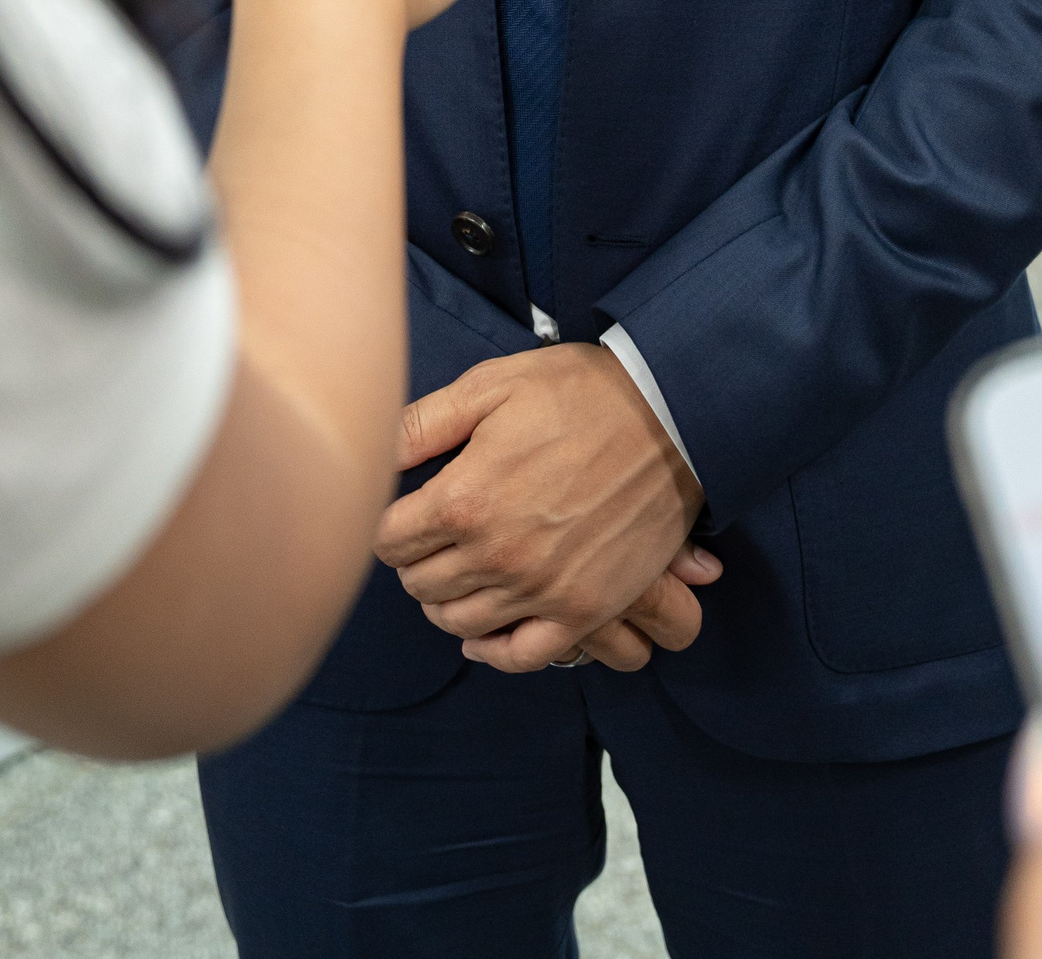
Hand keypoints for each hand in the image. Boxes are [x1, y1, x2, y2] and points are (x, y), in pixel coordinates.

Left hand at [374, 344, 710, 671]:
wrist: (669, 413)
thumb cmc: (578, 391)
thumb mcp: (490, 386)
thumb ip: (422, 425)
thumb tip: (371, 451)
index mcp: (465, 498)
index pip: (388, 540)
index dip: (386, 524)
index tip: (398, 513)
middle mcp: (496, 555)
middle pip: (419, 584)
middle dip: (413, 561)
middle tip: (426, 539)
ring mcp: (542, 588)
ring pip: (460, 622)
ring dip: (445, 601)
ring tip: (452, 573)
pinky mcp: (585, 609)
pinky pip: (522, 654)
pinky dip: (494, 650)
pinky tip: (481, 635)